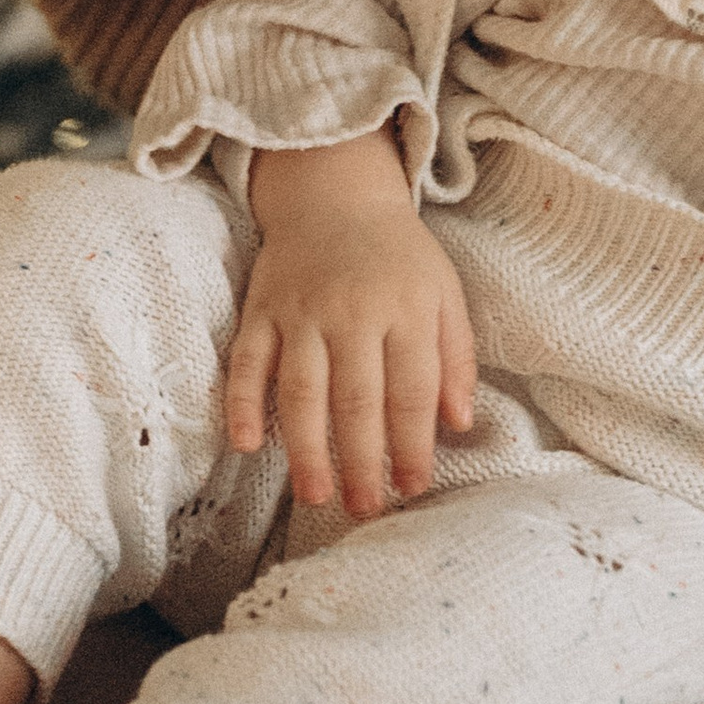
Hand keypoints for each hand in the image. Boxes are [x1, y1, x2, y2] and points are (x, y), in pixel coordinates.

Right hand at [230, 132, 476, 516]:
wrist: (334, 193)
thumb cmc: (398, 255)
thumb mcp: (444, 292)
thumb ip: (457, 356)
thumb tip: (459, 422)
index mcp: (405, 310)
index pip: (411, 390)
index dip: (412, 445)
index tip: (412, 487)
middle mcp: (352, 312)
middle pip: (356, 399)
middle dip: (362, 460)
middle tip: (365, 510)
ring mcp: (301, 312)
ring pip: (302, 389)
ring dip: (307, 447)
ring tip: (316, 495)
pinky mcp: (262, 310)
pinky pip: (247, 361)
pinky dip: (243, 402)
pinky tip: (246, 444)